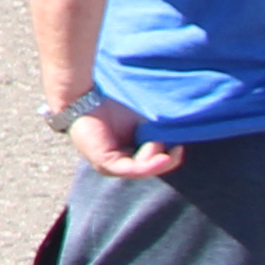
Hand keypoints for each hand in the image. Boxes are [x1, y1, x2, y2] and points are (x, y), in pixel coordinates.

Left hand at [67, 100, 183, 179]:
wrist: (84, 96)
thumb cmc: (112, 105)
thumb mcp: (141, 123)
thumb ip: (156, 135)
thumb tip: (177, 143)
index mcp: (126, 156)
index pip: (151, 165)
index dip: (169, 159)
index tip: (179, 147)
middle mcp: (118, 165)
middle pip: (150, 169)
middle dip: (164, 158)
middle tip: (173, 145)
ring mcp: (110, 167)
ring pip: (143, 169)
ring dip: (156, 155)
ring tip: (160, 141)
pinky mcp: (104, 163)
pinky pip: (131, 169)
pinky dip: (150, 165)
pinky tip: (163, 158)